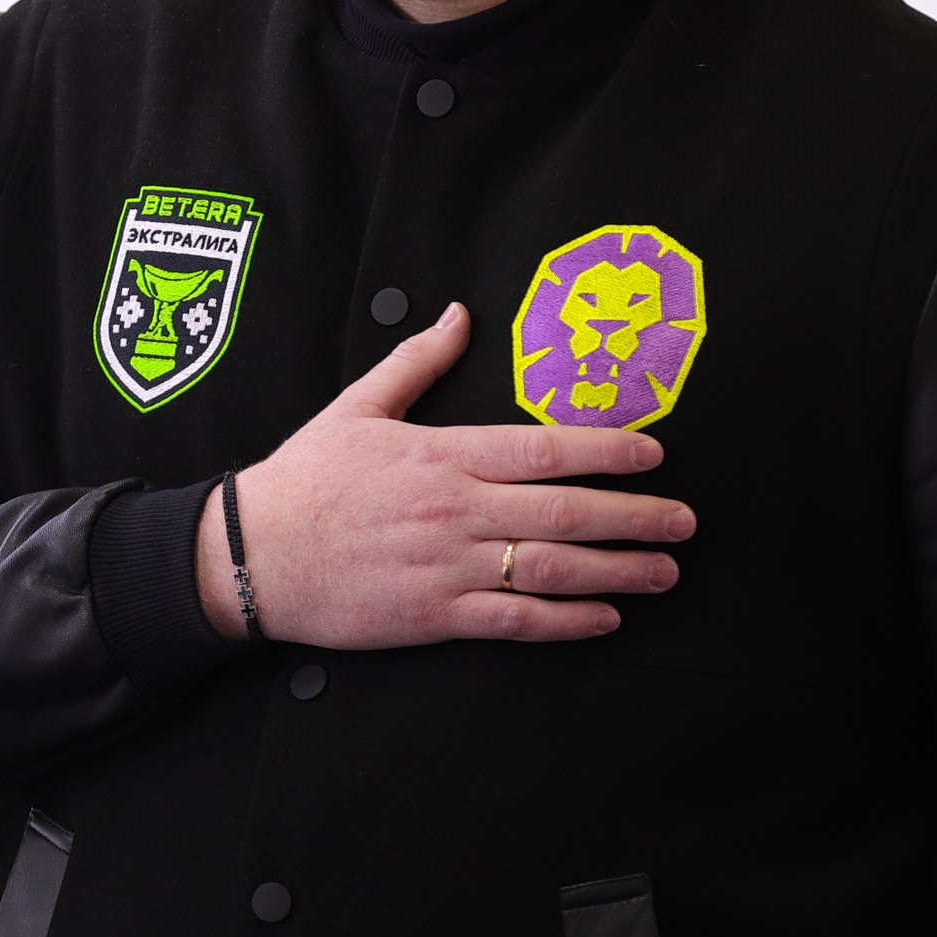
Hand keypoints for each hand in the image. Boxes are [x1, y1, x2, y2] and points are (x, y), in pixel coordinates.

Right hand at [195, 302, 693, 647]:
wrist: (252, 553)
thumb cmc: (306, 477)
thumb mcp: (358, 404)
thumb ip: (418, 361)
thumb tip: (459, 314)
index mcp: (442, 453)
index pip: (541, 447)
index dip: (605, 450)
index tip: (653, 453)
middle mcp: (455, 508)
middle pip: (563, 509)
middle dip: (634, 516)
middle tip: (684, 520)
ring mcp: (446, 565)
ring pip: (550, 566)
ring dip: (616, 570)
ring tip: (664, 571)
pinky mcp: (432, 616)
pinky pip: (512, 621)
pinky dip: (565, 622)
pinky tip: (605, 619)